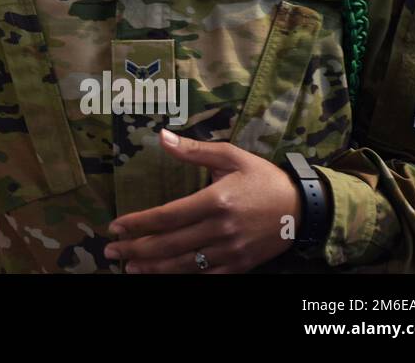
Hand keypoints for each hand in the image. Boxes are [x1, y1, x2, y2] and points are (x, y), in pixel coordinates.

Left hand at [102, 129, 301, 272]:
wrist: (303, 208)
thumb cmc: (263, 178)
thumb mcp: (230, 156)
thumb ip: (194, 151)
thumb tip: (161, 137)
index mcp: (216, 200)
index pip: (167, 216)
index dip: (138, 223)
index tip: (115, 226)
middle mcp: (221, 229)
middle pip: (169, 244)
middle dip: (136, 249)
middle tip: (111, 250)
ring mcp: (231, 251)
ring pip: (184, 264)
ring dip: (152, 267)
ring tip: (129, 267)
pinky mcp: (240, 265)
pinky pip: (205, 276)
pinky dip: (181, 277)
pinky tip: (162, 275)